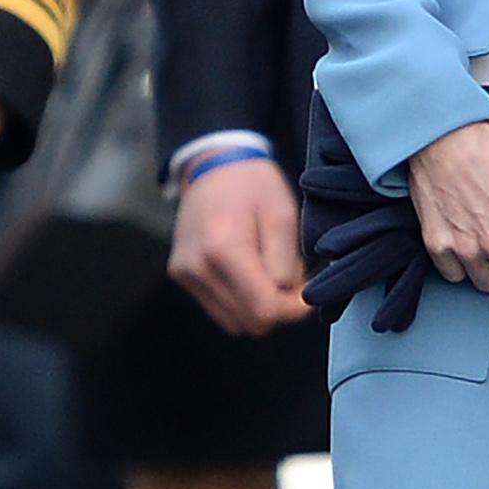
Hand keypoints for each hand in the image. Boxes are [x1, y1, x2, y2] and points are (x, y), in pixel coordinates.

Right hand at [170, 156, 311, 336]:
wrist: (213, 165)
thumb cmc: (254, 186)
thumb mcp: (283, 216)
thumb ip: (288, 264)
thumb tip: (292, 302)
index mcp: (223, 249)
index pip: (264, 309)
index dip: (293, 310)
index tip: (307, 296)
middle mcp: (197, 267)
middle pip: (250, 322)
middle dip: (277, 309)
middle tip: (291, 280)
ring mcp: (185, 274)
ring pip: (235, 323)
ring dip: (258, 307)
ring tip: (268, 272)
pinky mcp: (181, 276)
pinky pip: (220, 310)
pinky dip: (240, 301)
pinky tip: (248, 272)